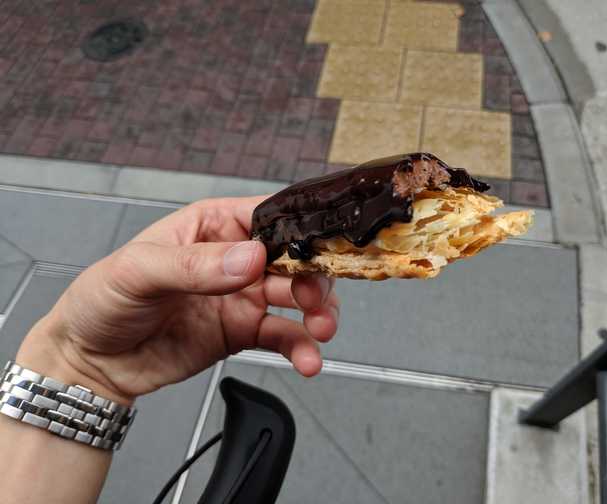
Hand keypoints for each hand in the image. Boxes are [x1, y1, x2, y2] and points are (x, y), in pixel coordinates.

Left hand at [18, 196, 338, 404]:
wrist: (92, 363)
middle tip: (316, 297)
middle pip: (293, 258)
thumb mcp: (139, 271)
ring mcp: (241, 296)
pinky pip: (281, 336)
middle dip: (314, 275)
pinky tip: (307, 359)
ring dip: (317, 312)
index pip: (269, 216)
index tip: (323, 245)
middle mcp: (234, 258)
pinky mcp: (242, 331)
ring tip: (320, 329)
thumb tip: (249, 259)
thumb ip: (194, 265)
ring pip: (296, 297)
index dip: (301, 229)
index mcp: (212, 226)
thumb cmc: (102, 300)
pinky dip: (300, 347)